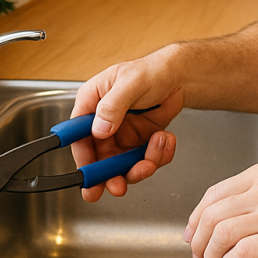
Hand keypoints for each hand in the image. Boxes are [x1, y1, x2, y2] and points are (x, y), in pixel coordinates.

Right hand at [70, 50, 184, 201]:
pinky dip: (157, 157)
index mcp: (92, 104)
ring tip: (152, 159)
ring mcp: (122, 134)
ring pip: (123, 164)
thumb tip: (99, 129)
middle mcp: (103, 123)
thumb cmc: (152, 70)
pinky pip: (145, 160)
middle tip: (117, 187)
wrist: (179, 76)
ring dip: (138, 168)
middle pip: (99, 157)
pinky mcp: (140, 142)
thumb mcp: (130, 82)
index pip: (78, 136)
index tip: (89, 177)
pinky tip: (166, 141)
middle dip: (108, 176)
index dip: (83, 158)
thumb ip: (113, 106)